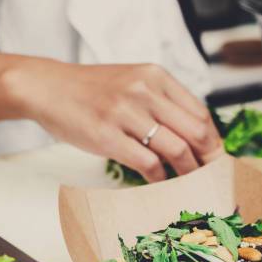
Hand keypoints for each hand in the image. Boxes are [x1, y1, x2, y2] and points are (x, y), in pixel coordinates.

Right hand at [3, 59, 222, 181]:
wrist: (46, 86)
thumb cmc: (92, 90)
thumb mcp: (133, 82)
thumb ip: (162, 102)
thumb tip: (194, 136)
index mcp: (156, 76)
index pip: (201, 113)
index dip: (213, 141)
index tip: (215, 159)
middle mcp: (145, 91)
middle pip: (196, 132)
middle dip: (209, 160)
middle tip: (211, 177)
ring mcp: (126, 113)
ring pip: (177, 150)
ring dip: (189, 173)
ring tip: (190, 184)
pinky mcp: (107, 135)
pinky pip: (148, 163)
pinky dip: (160, 178)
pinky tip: (160, 182)